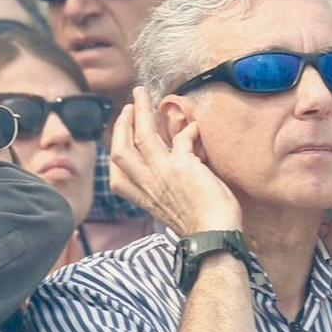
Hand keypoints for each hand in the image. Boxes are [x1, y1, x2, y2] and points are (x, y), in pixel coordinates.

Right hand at [109, 87, 240, 235]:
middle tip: (131, 104)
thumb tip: (169, 158)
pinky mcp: (183, 167)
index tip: (122, 129)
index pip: (116, 170)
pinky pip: (182, 137)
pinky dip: (189, 130)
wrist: (214, 237)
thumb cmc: (198, 224)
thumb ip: (162, 183)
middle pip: (122, 148)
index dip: (117, 146)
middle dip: (123, 122)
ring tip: (143, 95)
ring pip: (143, 135)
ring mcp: (163, 174)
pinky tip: (195, 127)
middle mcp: (147, 184)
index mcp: (141, 196)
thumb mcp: (170, 206)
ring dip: (142, 111)